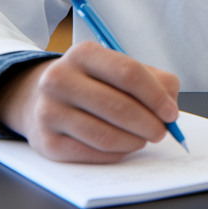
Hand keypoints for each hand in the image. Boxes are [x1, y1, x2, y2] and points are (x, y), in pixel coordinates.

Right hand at [0, 41, 180, 162]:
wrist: (36, 96)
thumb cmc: (90, 83)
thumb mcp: (116, 68)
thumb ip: (151, 80)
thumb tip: (169, 108)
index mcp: (84, 54)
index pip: (129, 73)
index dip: (155, 96)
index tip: (171, 113)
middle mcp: (60, 78)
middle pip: (118, 106)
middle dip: (148, 124)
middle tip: (161, 132)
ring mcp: (49, 110)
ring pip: (104, 135)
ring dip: (133, 142)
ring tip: (142, 140)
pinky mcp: (45, 141)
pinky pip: (90, 153)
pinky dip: (114, 154)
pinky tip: (122, 148)